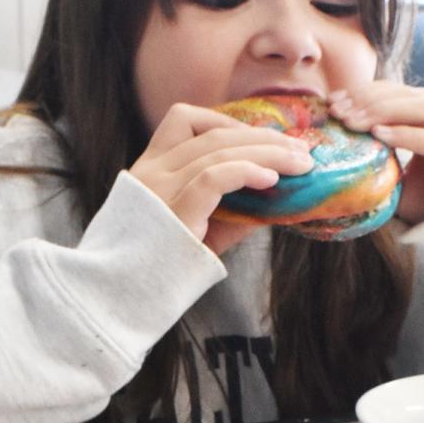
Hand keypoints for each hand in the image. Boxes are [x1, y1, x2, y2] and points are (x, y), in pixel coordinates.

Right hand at [129, 103, 313, 254]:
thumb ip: (234, 209)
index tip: (265, 140)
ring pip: (217, 151)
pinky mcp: (173, 214)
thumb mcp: (201, 230)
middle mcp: (150, 173)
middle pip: (212, 134)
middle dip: (262, 138)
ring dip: (267, 153)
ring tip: (300, 164)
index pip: (184, 120)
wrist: (122, 302)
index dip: (229, 123)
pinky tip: (272, 179)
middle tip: (301, 151)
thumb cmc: (162, 269)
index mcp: (149, 170)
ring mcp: (159, 191)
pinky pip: (213, 179)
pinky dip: (246, 172)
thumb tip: (281, 196)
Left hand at [329, 83, 423, 225]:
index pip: (399, 92)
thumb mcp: (406, 176)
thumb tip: (341, 157)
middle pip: (407, 96)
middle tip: (337, 110)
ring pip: (421, 109)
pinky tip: (379, 134)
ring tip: (352, 121)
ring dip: (382, 113)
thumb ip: (384, 160)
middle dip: (369, 100)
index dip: (366, 93)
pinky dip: (406, 134)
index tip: (334, 101)